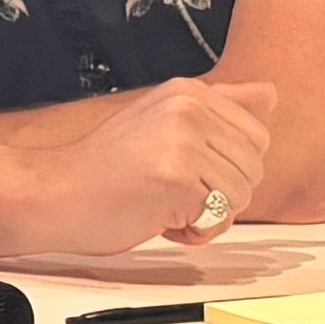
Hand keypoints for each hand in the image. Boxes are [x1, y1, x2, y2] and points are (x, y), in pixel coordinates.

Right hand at [22, 74, 283, 256]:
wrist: (54, 194)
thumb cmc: (105, 169)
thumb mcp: (164, 121)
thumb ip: (221, 106)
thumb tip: (270, 93)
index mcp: (189, 92)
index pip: (256, 136)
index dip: (229, 167)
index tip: (188, 172)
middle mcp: (189, 109)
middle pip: (254, 168)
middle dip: (221, 194)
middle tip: (173, 192)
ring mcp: (184, 142)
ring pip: (241, 196)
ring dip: (208, 216)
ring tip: (164, 205)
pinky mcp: (178, 179)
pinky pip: (218, 219)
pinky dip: (194, 232)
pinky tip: (159, 219)